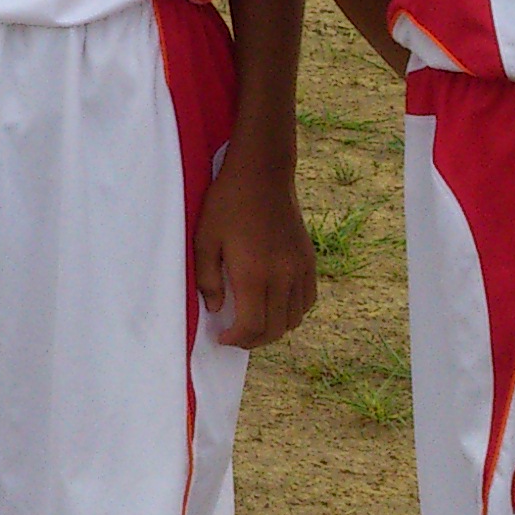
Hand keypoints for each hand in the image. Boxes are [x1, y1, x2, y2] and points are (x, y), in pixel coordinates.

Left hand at [195, 151, 317, 348]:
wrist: (262, 175)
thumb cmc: (227, 204)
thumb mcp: (204, 240)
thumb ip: (208, 279)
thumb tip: (216, 310)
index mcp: (255, 275)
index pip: (253, 326)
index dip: (237, 339)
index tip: (222, 337)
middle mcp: (283, 277)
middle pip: (275, 328)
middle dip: (253, 339)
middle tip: (235, 336)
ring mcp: (300, 269)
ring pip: (295, 318)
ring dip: (274, 328)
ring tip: (253, 322)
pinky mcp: (309, 260)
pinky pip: (308, 300)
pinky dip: (293, 312)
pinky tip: (275, 305)